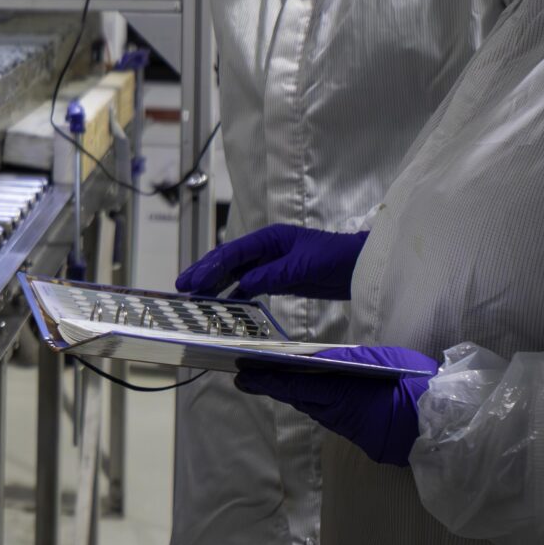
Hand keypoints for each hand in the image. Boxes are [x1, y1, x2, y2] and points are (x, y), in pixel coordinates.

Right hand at [178, 224, 367, 299]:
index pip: (233, 252)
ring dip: (217, 286)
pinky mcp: (280, 279)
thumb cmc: (336, 258)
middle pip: (229, 261)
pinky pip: (251, 286)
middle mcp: (267, 249)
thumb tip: (242, 284)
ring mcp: (272, 264)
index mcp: (270, 238)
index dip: (209, 266)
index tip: (190, 280)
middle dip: (205, 273)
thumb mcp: (303, 266)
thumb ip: (273, 275)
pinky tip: (224, 306)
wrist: (361, 268)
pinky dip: (236, 295)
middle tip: (182, 288)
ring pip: (237, 274)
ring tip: (196, 298)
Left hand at [235, 345, 438, 466]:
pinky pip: (328, 415)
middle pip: (297, 396)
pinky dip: (313, 402)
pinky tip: (305, 393)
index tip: (242, 373)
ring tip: (267, 380)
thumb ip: (351, 359)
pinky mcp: (358, 434)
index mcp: (342, 392)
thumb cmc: (416, 386)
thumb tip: (322, 357)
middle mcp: (338, 412)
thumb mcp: (383, 361)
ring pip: (311, 406)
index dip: (266, 380)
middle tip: (245, 375)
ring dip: (290, 393)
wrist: (444, 426)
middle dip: (271, 385)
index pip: (294, 384)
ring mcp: (348, 425)